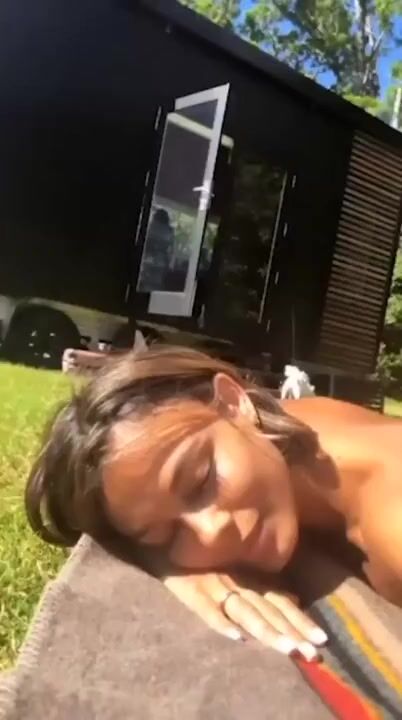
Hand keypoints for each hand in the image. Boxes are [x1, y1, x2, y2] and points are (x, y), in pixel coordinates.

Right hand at [163, 569, 326, 660]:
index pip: (279, 602)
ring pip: (244, 611)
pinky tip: (236, 637)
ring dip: (266, 630)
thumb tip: (295, 597)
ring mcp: (215, 586)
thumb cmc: (205, 553)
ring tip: (287, 649)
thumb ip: (263, 583)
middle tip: (313, 655)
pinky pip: (207, 609)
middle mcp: (237, 581)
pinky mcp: (191, 591)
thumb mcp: (236, 565)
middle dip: (291, 632)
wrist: (168, 535)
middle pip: (268, 610)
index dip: (300, 620)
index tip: (322, 640)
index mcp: (249, 576)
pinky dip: (221, 622)